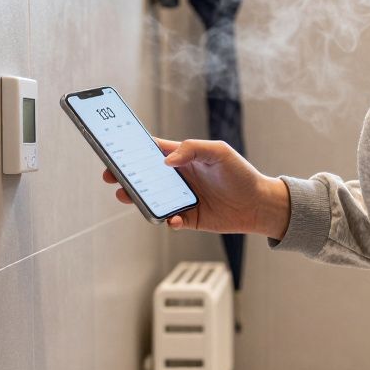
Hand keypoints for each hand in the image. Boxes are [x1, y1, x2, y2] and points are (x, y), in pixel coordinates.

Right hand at [102, 138, 289, 238]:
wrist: (259, 204)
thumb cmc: (240, 173)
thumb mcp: (219, 152)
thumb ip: (193, 149)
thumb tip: (167, 161)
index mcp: (182, 158)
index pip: (152, 151)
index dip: (132, 150)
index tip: (113, 149)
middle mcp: (178, 178)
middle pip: (144, 176)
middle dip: (124, 176)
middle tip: (110, 176)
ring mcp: (181, 199)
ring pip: (151, 199)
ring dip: (137, 198)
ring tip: (127, 196)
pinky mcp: (188, 219)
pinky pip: (171, 220)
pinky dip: (169, 220)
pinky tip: (175, 218)